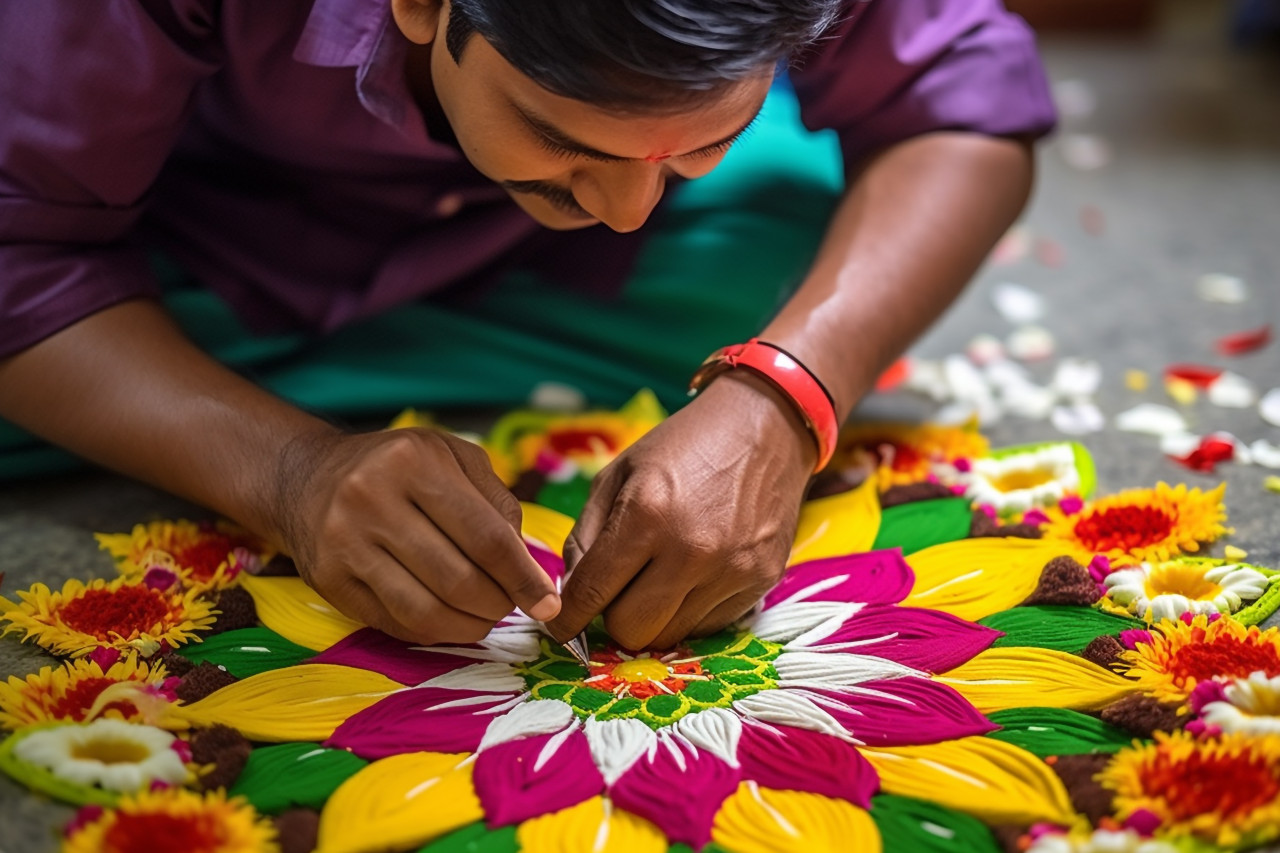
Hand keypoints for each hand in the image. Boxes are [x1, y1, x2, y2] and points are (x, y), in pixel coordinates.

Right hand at [270, 427, 560, 643]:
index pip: (486, 536)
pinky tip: (453, 620)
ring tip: (487, 616)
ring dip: (469, 626)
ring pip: (426, 610)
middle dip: (499, 603)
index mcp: (413, 462)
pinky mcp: (328, 580)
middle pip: (458, 579)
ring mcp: (344, 543)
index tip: (549, 603)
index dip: (524, 577)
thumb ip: (497, 501)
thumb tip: (528, 565)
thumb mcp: (452, 457)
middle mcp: (371, 499)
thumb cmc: (397, 466)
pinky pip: (394, 623)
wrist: (306, 478)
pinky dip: (435, 631)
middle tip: (514, 605)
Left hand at [547, 373, 815, 648]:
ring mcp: (732, 570)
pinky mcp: (761, 581)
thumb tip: (570, 595)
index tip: (560, 626)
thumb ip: (586, 537)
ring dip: (654, 615)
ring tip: (659, 576)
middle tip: (618, 591)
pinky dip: (690, 610)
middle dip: (613, 617)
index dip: (567, 618)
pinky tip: (694, 574)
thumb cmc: (682, 447)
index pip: (591, 594)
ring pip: (669, 636)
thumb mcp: (618, 474)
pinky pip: (708, 626)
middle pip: (630, 630)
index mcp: (646, 513)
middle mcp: (692, 549)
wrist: (766, 427)